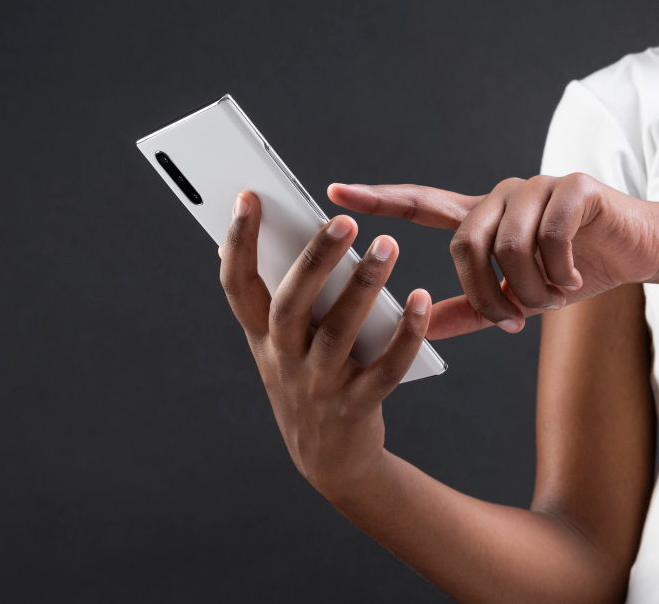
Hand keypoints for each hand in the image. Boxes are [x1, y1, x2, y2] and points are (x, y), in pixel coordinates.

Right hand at [219, 191, 431, 500]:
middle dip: (315, 261)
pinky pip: (385, 369)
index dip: (238, 242)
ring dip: (364, 287)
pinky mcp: (357, 406)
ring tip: (388, 246)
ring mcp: (319, 386)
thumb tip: (290, 239)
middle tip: (343, 221)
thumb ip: (280, 300)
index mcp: (261, 337)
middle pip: (290, 305)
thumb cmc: (306, 382)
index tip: (249, 197)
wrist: (328, 460)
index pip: (237, 285)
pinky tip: (420, 300)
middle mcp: (283, 360)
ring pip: (339, 333)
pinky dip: (405, 335)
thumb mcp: (281, 346)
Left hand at [327, 173, 658, 337]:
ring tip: (554, 297)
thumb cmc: (570, 271)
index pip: (419, 203)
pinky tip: (574, 281)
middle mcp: (500, 196)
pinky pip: (548, 237)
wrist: (638, 251)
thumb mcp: (514, 296)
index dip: (377, 199)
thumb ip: (466, 310)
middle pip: (463, 243)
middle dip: (487, 292)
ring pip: (506, 245)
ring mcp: (535, 185)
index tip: (334, 192)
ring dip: (530, 287)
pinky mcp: (571, 186)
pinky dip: (559, 273)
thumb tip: (418, 331)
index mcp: (479, 217)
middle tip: (516, 318)